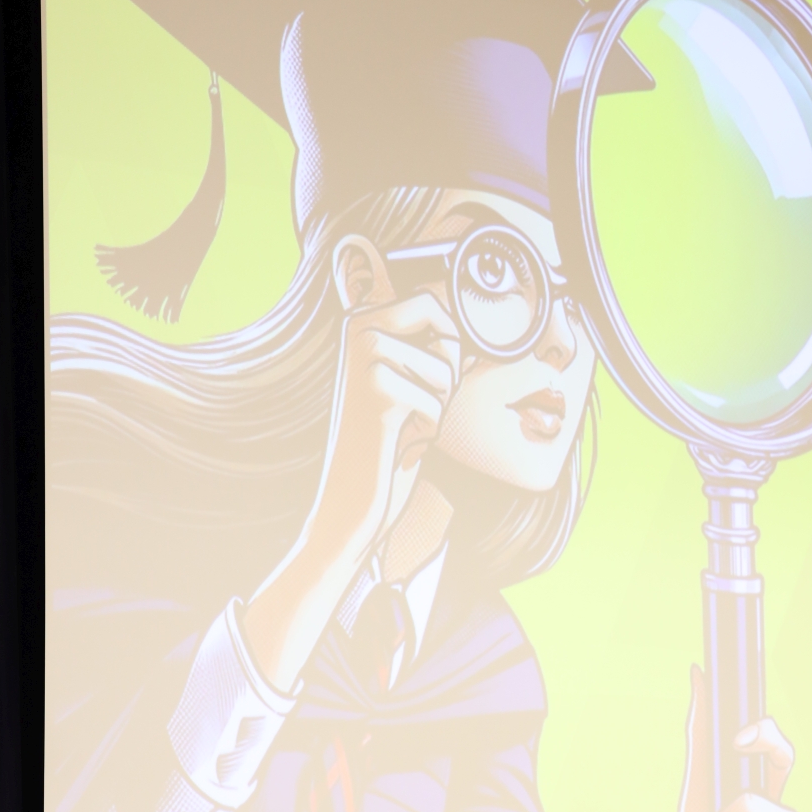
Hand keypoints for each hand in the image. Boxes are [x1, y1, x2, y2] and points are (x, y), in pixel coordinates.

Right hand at [241, 238, 459, 693]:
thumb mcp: (408, 403)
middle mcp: (360, 331)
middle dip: (452, 378)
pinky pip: (438, 393)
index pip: (448, 296)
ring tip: (400, 443)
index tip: (464, 347)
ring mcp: (364, 358)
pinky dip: (426, 430)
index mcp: (364, 325)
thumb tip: (427, 285)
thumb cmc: (381, 472)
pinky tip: (394, 451)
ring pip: (452, 365)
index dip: (466, 327)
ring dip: (439, 412)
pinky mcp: (373, 392)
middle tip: (410, 423)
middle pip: (457, 324)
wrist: (344, 526)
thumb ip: (423, 344)